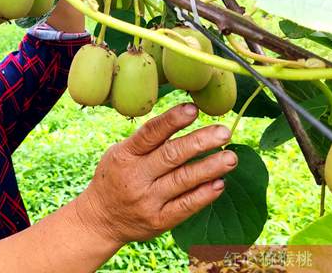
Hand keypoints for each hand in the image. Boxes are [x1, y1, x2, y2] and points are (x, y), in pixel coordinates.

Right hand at [77, 103, 237, 244]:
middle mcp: (136, 177)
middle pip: (171, 156)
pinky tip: (220, 183)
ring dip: (209, 168)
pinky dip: (204, 195)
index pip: (150, 133)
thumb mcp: (119, 154)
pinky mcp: (158, 221)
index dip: (172, 120)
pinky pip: (185, 207)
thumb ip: (146, 141)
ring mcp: (147, 201)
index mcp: (125, 155)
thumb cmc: (116, 177)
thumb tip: (183, 119)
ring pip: (182, 180)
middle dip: (199, 142)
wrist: (100, 219)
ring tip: (231, 158)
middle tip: (224, 132)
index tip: (194, 109)